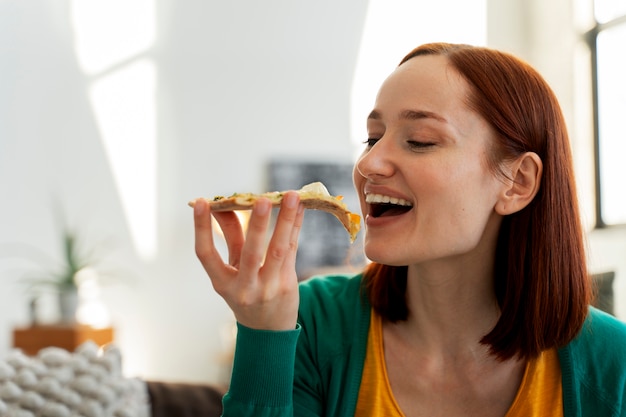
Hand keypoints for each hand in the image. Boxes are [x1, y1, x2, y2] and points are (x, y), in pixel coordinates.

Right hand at [193, 191, 304, 330]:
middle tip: (262, 200)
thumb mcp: (231, 270)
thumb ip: (231, 238)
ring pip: (278, 250)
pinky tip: (300, 207)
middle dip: (257, 225)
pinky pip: (293, 249)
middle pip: (251, 253)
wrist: (268, 330)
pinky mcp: (287, 283)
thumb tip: (226, 204)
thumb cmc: (245, 291)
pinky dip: (295, 226)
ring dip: (286, 220)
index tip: (200, 202)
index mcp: (221, 284)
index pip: (206, 254)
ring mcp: (268, 288)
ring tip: (292, 196)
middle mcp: (244, 288)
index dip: (201, 228)